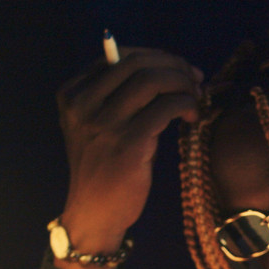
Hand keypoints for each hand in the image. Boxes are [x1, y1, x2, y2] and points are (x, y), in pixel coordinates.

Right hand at [54, 48, 203, 268]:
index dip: (155, 56)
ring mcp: (104, 123)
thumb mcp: (98, 126)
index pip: (117, 56)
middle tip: (195, 80)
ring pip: (153, 80)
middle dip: (174, 66)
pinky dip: (186, 105)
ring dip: (183, 83)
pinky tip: (192, 118)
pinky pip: (167, 107)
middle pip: (137, 63)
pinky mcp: (128, 142)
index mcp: (72, 94)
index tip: (179, 70)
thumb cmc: (103, 170)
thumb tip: (165, 69)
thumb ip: (116, 97)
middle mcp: (83, 104)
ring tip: (196, 98)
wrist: (95, 213)